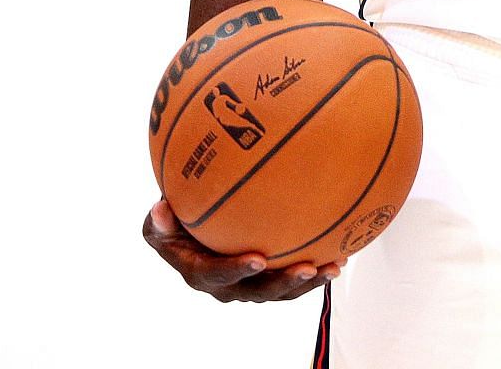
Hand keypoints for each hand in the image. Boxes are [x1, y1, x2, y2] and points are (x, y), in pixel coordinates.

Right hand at [141, 198, 346, 301]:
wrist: (190, 234)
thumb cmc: (175, 223)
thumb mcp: (160, 223)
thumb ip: (160, 220)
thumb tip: (161, 209)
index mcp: (198, 271)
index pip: (216, 274)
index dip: (235, 270)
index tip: (257, 259)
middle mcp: (225, 286)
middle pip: (256, 291)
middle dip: (283, 283)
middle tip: (307, 268)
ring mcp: (248, 286)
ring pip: (280, 291)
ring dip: (307, 282)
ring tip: (333, 267)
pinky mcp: (266, 279)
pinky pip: (290, 278)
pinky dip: (314, 269)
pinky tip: (340, 254)